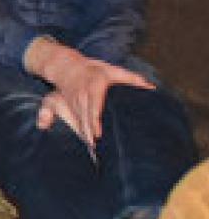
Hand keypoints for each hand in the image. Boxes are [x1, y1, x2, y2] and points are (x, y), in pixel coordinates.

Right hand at [29, 41, 153, 148]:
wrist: (66, 67)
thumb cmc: (93, 69)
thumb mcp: (112, 70)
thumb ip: (132, 79)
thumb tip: (152, 88)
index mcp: (93, 87)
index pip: (94, 106)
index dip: (95, 121)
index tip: (97, 134)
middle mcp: (82, 97)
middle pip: (86, 118)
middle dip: (89, 133)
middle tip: (96, 148)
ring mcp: (76, 104)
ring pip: (80, 122)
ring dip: (85, 136)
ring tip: (93, 151)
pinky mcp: (73, 109)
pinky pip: (77, 123)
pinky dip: (83, 134)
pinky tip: (89, 146)